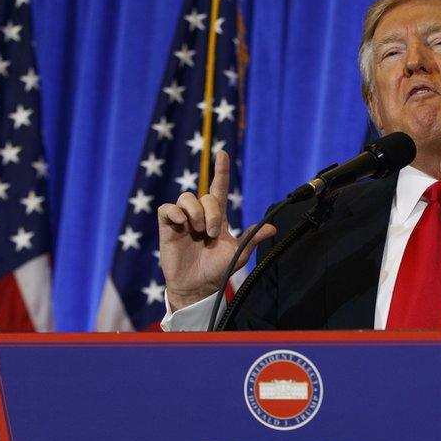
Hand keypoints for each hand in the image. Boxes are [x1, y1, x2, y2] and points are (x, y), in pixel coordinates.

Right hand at [157, 151, 275, 311]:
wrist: (197, 287)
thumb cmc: (217, 271)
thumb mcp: (238, 254)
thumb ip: (252, 239)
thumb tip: (272, 228)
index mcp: (217, 218)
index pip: (219, 188)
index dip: (221, 171)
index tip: (222, 153)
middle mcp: (200, 215)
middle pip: (205, 196)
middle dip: (211, 212)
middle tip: (212, 234)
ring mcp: (183, 220)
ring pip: (186, 198)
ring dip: (195, 212)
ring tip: (198, 231)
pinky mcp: (168, 227)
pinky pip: (167, 208)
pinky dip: (174, 212)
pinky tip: (181, 224)